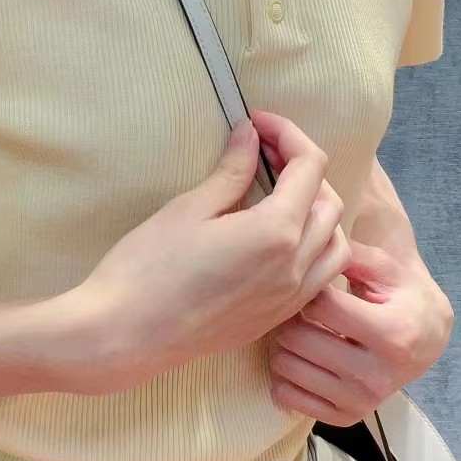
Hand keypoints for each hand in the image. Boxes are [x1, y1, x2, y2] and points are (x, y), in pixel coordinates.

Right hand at [73, 113, 351, 393]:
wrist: (124, 337)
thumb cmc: (147, 270)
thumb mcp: (189, 209)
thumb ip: (231, 171)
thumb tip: (250, 136)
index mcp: (275, 233)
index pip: (309, 167)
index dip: (288, 134)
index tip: (258, 123)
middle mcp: (294, 268)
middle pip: (330, 203)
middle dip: (304, 169)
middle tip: (264, 152)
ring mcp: (288, 299)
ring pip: (335, 245)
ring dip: (318, 211)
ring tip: (280, 195)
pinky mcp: (275, 319)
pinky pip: (319, 278)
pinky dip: (314, 249)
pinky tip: (279, 239)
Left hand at [267, 239, 454, 426]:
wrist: (430, 338)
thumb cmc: (403, 296)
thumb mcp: (386, 268)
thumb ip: (349, 254)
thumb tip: (311, 244)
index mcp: (394, 334)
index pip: (321, 306)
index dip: (309, 288)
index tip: (315, 284)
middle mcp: (378, 375)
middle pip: (298, 338)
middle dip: (290, 316)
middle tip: (298, 307)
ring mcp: (362, 401)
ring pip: (287, 367)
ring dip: (283, 344)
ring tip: (300, 329)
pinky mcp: (347, 417)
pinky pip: (287, 397)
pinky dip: (284, 376)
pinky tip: (302, 358)